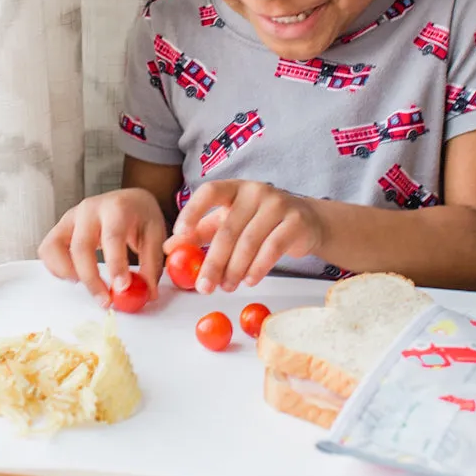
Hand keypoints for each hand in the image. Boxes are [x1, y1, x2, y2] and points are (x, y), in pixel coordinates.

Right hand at [38, 188, 166, 306]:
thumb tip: (147, 294)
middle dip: (91, 279)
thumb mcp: (155, 235)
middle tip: (105, 301)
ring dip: (68, 273)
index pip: (112, 237)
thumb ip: (151, 264)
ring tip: (89, 285)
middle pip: (81, 247)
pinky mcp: (60, 228)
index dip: (115, 264)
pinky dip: (56, 268)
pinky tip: (76, 276)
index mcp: (117, 207)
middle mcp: (90, 209)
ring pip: (55, 247)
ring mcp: (71, 217)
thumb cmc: (140, 217)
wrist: (128, 200)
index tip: (122, 287)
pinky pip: (47, 250)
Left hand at [164, 181, 324, 293]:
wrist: (306, 222)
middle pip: (228, 229)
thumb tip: (169, 247)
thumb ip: (200, 231)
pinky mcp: (295, 222)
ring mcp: (278, 204)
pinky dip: (258, 268)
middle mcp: (255, 191)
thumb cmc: (260, 222)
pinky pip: (272, 248)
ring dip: (235, 269)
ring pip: (249, 242)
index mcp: (235, 188)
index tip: (180, 234)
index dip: (193, 211)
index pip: (210, 191)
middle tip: (204, 286)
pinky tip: (249, 280)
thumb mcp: (229, 221)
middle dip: (213, 262)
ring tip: (227, 286)